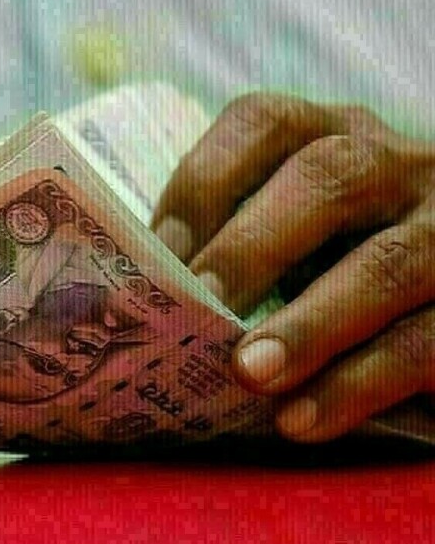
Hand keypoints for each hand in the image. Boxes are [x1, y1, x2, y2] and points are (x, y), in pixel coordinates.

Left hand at [152, 92, 434, 441]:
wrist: (428, 299)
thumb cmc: (329, 263)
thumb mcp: (284, 231)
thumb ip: (231, 239)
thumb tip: (138, 290)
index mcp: (330, 137)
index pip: (264, 123)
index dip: (204, 181)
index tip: (158, 249)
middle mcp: (396, 166)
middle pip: (330, 176)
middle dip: (254, 245)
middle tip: (202, 304)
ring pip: (388, 264)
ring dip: (309, 324)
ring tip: (249, 372)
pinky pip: (426, 342)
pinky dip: (357, 385)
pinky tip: (299, 419)